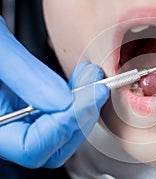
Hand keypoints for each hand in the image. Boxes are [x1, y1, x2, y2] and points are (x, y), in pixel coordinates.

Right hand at [0, 16, 108, 167]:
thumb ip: (27, 79)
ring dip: (83, 106)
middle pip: (53, 147)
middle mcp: (6, 128)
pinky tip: (82, 79)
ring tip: (91, 77)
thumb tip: (66, 101)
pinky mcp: (31, 104)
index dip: (65, 126)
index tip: (89, 97)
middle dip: (81, 117)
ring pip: (61, 132)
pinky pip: (59, 112)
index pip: (33, 148)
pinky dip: (76, 97)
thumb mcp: (0, 52)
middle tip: (97, 88)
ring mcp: (20, 118)